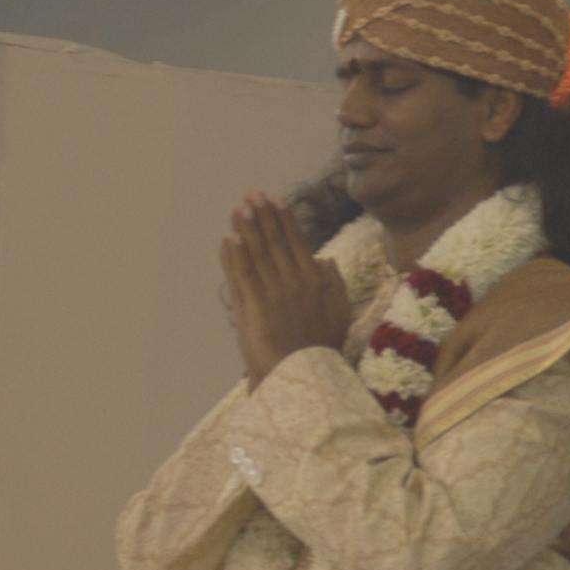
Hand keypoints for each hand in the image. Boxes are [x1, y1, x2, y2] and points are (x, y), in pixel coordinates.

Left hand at [219, 191, 351, 388]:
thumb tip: (326, 259)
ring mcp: (273, 293)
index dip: (284, 219)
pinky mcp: (254, 307)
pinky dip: (235, 256)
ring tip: (238, 208)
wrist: (306, 374)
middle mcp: (295, 281)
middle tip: (252, 194)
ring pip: (258, 254)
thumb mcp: (340, 312)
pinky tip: (229, 238)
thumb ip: (335, 283)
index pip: (297, 242)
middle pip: (275, 242)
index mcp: (316, 281)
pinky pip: (243, 275)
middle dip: (262, 216)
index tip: (275, 200)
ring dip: (247, 229)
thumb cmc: (322, 347)